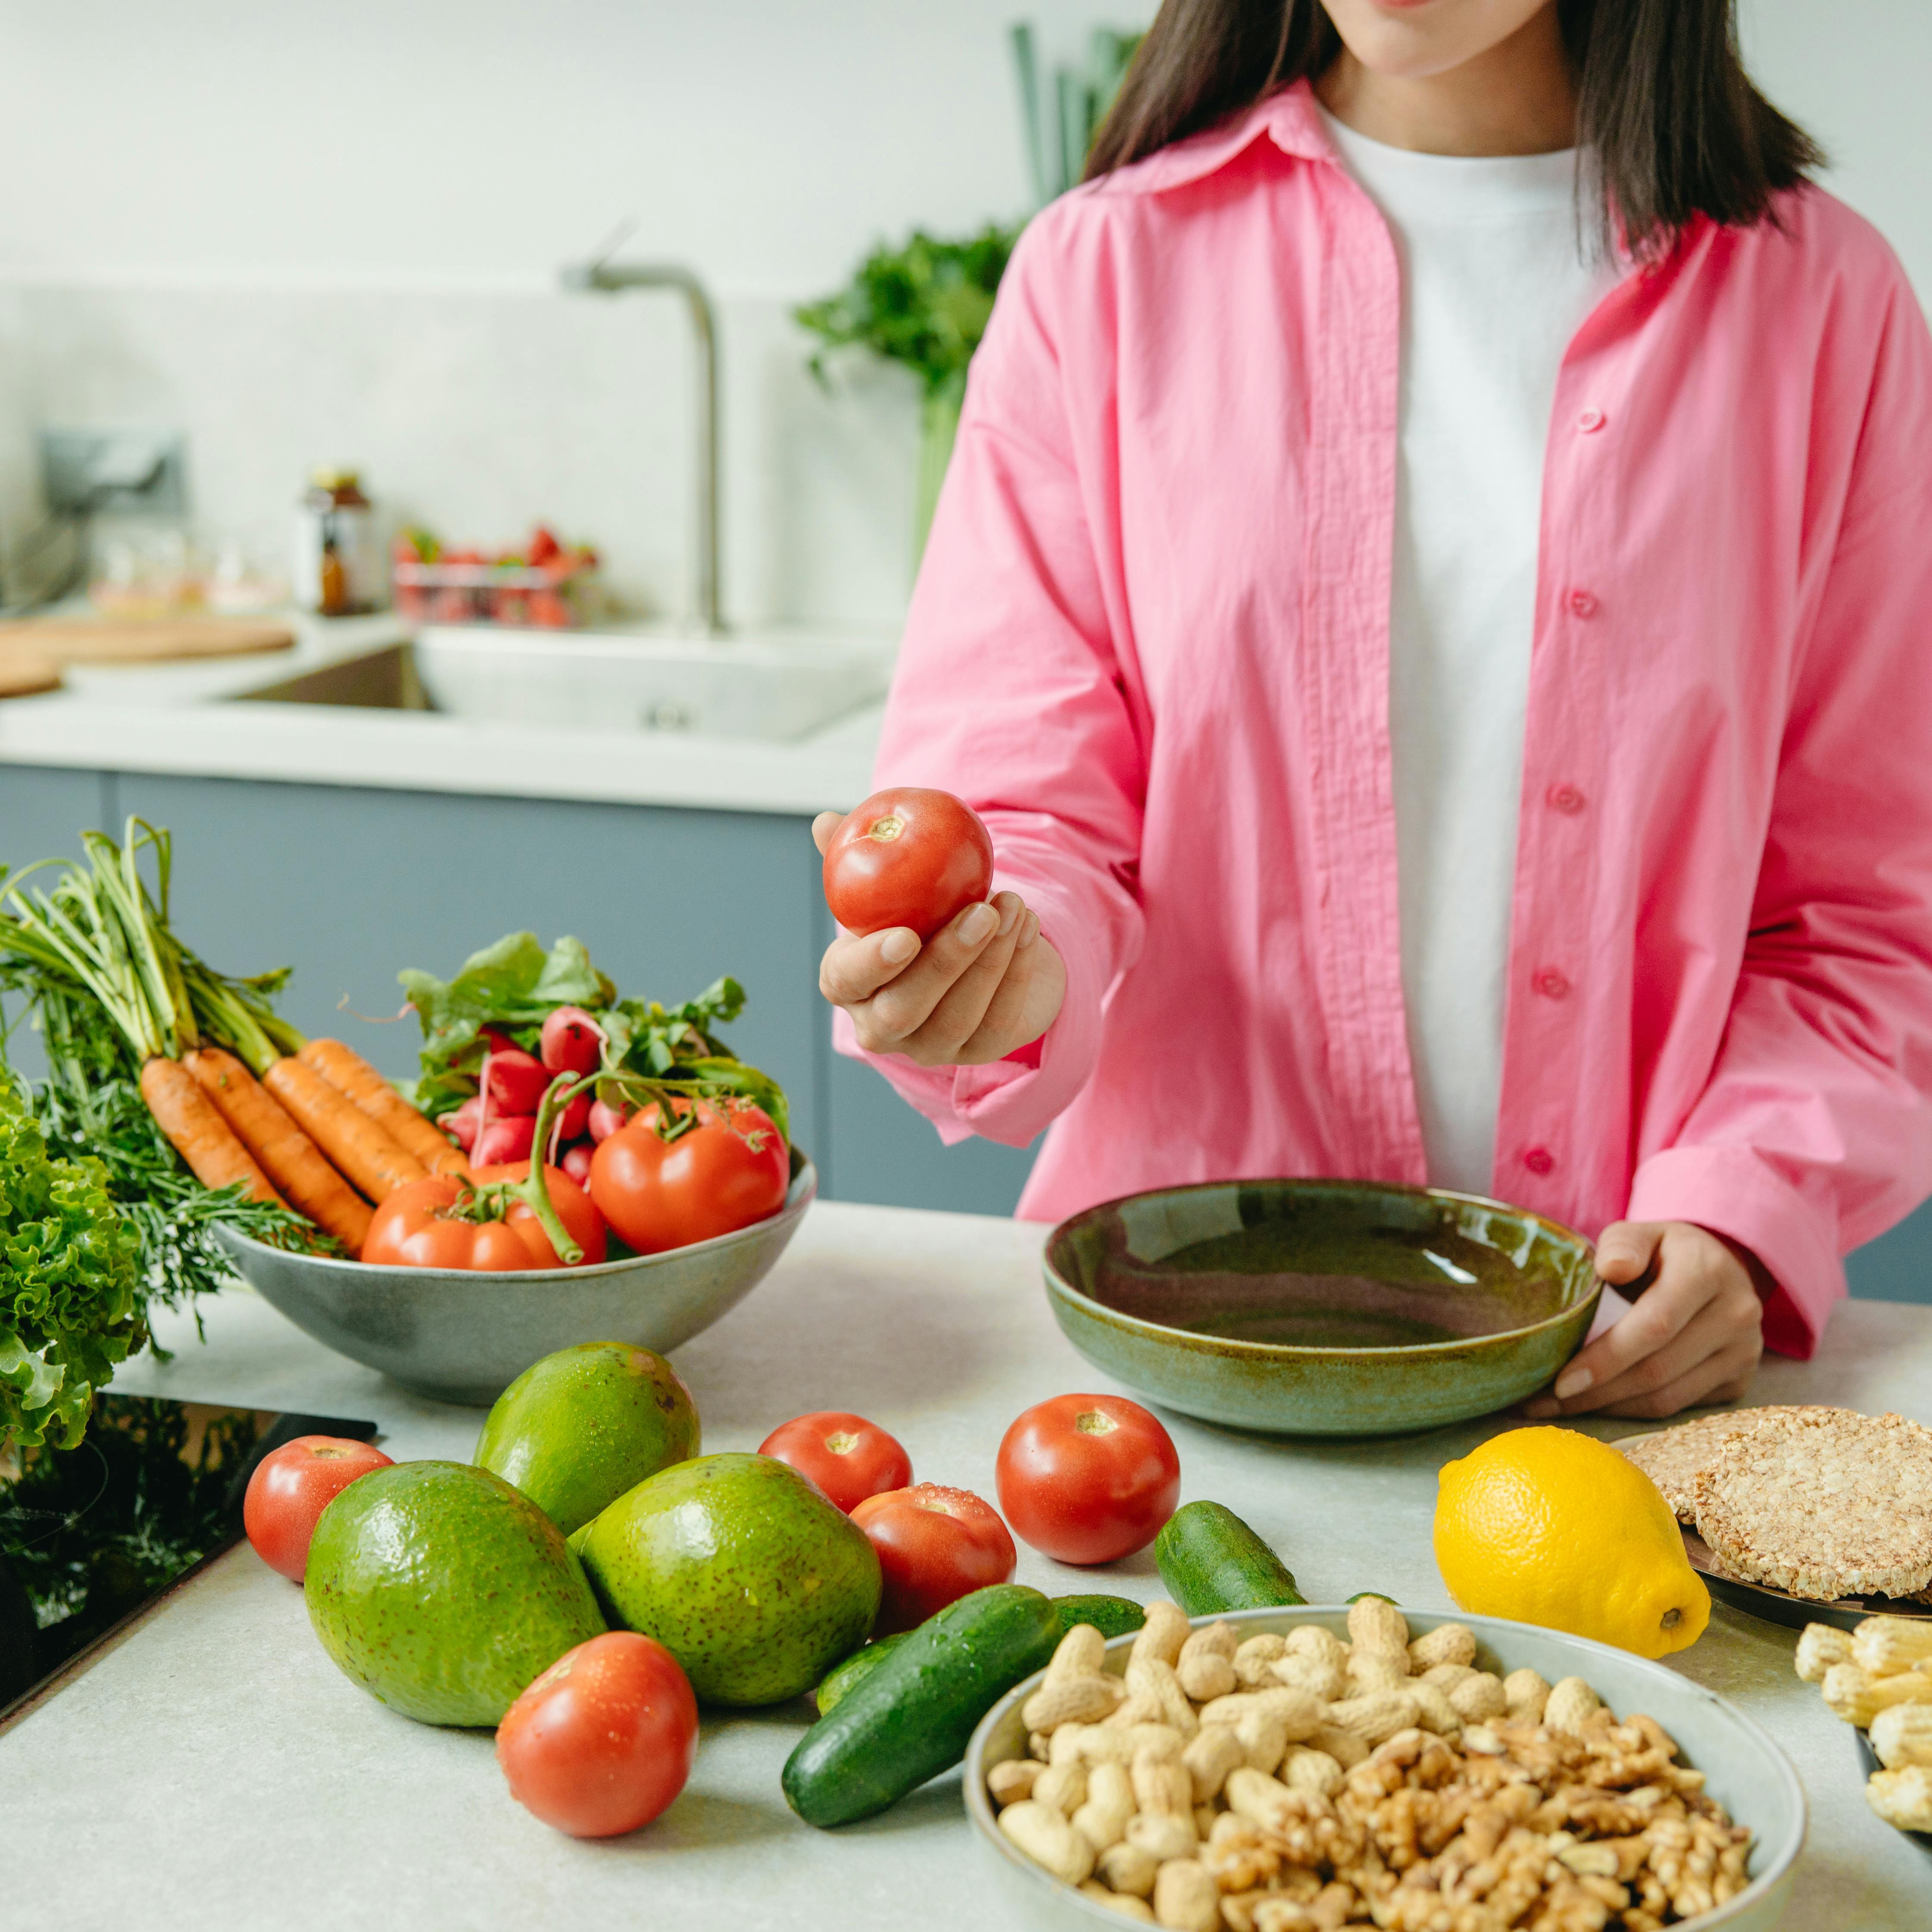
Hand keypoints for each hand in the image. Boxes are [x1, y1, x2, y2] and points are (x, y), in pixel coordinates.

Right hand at [811, 812, 1066, 1067]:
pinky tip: (1028, 927)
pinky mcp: (980, 1051)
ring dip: (991, 960)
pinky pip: (999, 1019)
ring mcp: (931, 1046)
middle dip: (946, 961)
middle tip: (980, 911)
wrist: (979, 949)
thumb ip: (856, 856)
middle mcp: (881, 1025)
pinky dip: (1017, 970)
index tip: (905, 934)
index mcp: (847, 983)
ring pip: (958, 1016)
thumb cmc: (920, 912)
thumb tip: (825, 822)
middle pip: (904, 1009)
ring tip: (1013, 905)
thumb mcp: (890, 884)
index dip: (871, 964)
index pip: (846, 981)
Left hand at [1521, 1220, 1767, 1419]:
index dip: (1606, 1358)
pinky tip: (1597, 1405)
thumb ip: (1621, 1245)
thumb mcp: (1639, 1235)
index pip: (1655, 1325)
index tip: (1560, 1381)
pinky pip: (1678, 1408)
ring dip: (1608, 1408)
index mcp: (1708, 1273)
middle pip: (1657, 1370)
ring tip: (1560, 1407)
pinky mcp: (1737, 1382)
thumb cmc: (1662, 1253)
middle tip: (1545, 1402)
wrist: (1718, 1271)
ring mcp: (1742, 1354)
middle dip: (1596, 1392)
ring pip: (1667, 1399)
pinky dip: (1632, 1412)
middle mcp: (1735, 1316)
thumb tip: (1610, 1268)